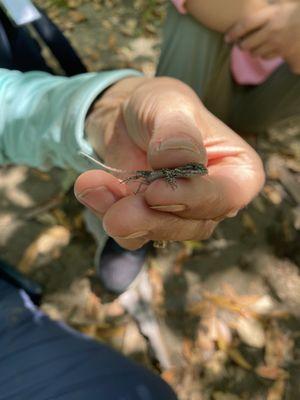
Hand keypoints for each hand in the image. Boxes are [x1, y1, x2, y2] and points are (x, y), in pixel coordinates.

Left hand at [74, 77, 264, 249]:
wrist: (125, 118)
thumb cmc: (158, 106)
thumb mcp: (169, 104)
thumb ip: (177, 132)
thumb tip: (180, 162)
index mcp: (237, 171)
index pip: (228, 196)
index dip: (194, 199)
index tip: (156, 191)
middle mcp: (213, 199)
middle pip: (193, 225)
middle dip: (152, 218)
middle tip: (117, 211)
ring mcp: (182, 215)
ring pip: (159, 234)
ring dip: (123, 216)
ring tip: (91, 185)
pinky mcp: (150, 222)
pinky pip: (131, 233)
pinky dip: (107, 213)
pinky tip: (91, 187)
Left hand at [225, 2, 299, 72]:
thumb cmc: (296, 11)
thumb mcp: (282, 2)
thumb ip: (269, 3)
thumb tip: (251, 2)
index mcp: (271, 14)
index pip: (246, 24)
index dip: (234, 33)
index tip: (227, 38)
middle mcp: (272, 30)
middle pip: (247, 44)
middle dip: (242, 45)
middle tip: (241, 43)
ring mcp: (277, 42)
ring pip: (255, 52)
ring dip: (252, 50)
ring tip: (254, 45)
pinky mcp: (282, 51)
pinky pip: (266, 57)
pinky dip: (263, 54)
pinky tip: (266, 48)